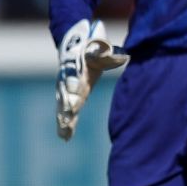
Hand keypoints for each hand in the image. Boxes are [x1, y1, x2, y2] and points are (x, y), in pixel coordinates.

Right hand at [55, 17, 128, 140]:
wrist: (76, 47)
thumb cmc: (91, 48)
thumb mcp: (99, 47)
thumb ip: (106, 53)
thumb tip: (122, 56)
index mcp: (75, 67)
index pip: (73, 78)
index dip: (73, 86)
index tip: (75, 96)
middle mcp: (66, 81)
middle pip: (65, 96)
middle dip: (66, 108)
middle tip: (66, 120)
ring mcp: (65, 91)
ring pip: (63, 108)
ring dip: (63, 121)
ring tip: (64, 134)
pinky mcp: (68, 99)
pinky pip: (66, 113)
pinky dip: (66, 125)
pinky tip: (65, 138)